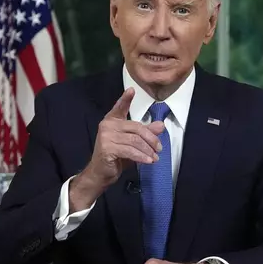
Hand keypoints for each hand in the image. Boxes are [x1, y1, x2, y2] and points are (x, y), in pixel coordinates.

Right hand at [69, 88, 164, 210]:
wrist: (101, 173)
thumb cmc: (117, 157)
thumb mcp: (134, 143)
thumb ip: (146, 133)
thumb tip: (161, 125)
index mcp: (112, 120)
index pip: (120, 107)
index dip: (125, 99)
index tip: (131, 90)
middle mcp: (107, 125)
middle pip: (136, 128)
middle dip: (151, 139)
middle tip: (159, 149)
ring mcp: (106, 136)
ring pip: (135, 140)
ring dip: (148, 150)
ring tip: (155, 158)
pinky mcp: (107, 148)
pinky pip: (130, 151)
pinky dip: (141, 156)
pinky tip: (148, 161)